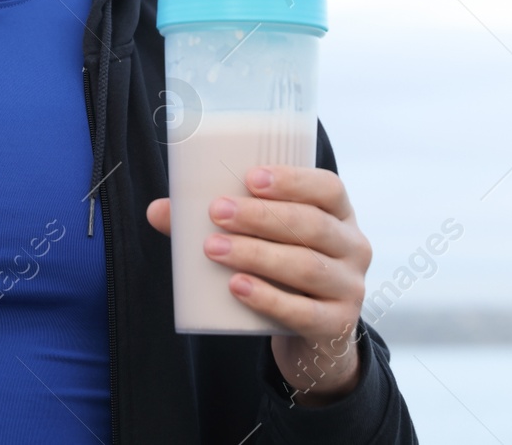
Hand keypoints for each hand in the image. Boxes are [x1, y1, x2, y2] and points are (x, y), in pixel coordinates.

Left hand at [145, 165, 371, 404]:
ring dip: (257, 254)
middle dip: (260, 216)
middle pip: (312, 225)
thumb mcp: (265, 239)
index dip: (293, 180)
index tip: (250, 177)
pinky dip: (268, 298)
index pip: (328, 188)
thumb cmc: (284, 268)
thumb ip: (219, 223)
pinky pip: (304, 312)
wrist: (315, 333)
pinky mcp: (337, 325)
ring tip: (214, 248)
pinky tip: (238, 286)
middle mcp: (353, 247)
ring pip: (306, 266)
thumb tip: (158, 210)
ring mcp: (350, 287)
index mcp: (339, 214)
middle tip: (216, 212)